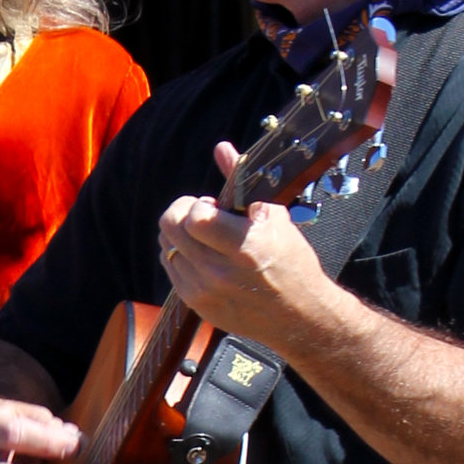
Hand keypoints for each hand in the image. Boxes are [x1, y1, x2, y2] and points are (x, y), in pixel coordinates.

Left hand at [156, 140, 339, 352]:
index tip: (213, 205)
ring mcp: (204, 291)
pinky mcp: (196, 305)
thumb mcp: (274, 217)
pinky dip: (180, 257)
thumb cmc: (291, 262)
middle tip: (201, 214)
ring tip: (204, 236)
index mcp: (244, 246)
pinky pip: (171, 271)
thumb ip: (242, 181)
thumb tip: (221, 148)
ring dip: (179, 236)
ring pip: (165, 249)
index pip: (194, 217)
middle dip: (182, 213)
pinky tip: (203, 255)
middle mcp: (219, 272)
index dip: (198, 204)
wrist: (298, 316)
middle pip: (170, 229)